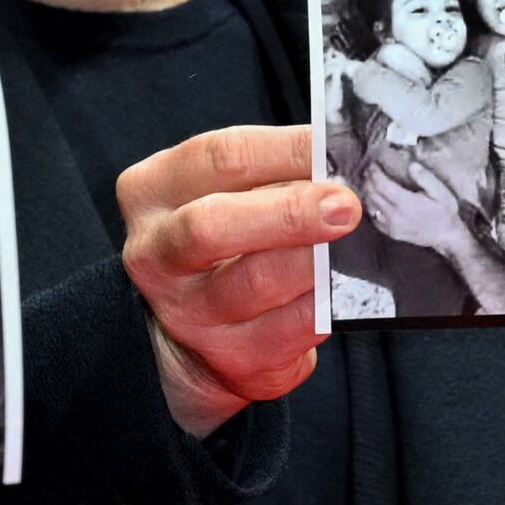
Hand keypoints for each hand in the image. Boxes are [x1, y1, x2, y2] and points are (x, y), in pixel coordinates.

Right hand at [116, 125, 360, 435]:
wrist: (198, 336)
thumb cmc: (225, 243)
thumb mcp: (226, 194)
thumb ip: (271, 173)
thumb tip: (339, 161)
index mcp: (151, 192)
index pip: (218, 158)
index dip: (284, 150)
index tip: (332, 148)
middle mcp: (156, 253)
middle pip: (212, 225)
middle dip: (287, 212)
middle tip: (345, 205)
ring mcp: (187, 312)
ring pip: (254, 282)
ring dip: (312, 260)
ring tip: (353, 244)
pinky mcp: (231, 356)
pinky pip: (288, 328)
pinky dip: (323, 303)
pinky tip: (344, 287)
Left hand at [359, 166, 472, 266]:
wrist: (446, 236)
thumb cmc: (445, 212)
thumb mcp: (442, 192)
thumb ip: (425, 178)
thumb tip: (411, 165)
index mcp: (405, 202)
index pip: (381, 184)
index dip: (374, 173)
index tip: (373, 164)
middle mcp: (394, 214)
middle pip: (372, 194)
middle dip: (368, 180)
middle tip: (369, 171)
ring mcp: (390, 225)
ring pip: (371, 206)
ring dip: (367, 193)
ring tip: (369, 182)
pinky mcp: (390, 233)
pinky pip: (374, 218)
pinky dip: (371, 207)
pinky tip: (374, 200)